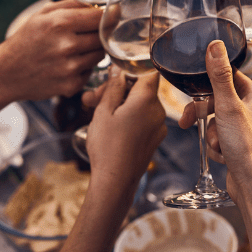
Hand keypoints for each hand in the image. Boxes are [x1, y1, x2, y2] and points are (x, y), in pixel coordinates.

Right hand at [3, 0, 105, 98]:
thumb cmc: (27, 39)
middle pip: (104, 36)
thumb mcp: (45, 13)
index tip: (110, 15)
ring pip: (100, 54)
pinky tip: (66, 64)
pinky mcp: (71, 85)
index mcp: (60, 23)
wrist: (6, 73)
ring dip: (92, 50)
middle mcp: (67, 46)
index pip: (101, 17)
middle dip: (99, 33)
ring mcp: (70, 68)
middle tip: (86, 33)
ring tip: (73, 48)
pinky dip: (83, 67)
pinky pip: (90, 71)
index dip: (109, 15)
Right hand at [86, 70, 165, 190]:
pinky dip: (128, 118)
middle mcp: (158, 111)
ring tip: (94, 111)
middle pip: (140, 90)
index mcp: (146, 100)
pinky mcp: (155, 139)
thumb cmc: (107, 147)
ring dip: (120, 104)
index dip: (129, 71)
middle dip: (117, 90)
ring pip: (140, 105)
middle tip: (93, 98)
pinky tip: (110, 125)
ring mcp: (158, 126)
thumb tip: (118, 70)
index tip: (112, 78)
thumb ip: (112, 87)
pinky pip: (143, 119)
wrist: (115, 181)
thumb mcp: (104, 111)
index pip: (147, 72)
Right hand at [178, 40, 251, 200]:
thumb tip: (215, 45)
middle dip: (205, 116)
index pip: (227, 77)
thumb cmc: (247, 146)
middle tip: (188, 121)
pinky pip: (220, 139)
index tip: (193, 94)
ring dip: (211, 135)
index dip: (206, 86)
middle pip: (218, 101)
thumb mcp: (228, 106)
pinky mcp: (242, 147)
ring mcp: (249, 129)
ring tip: (219, 146)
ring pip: (217, 122)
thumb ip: (219, 75)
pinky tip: (224, 156)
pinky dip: (217, 148)